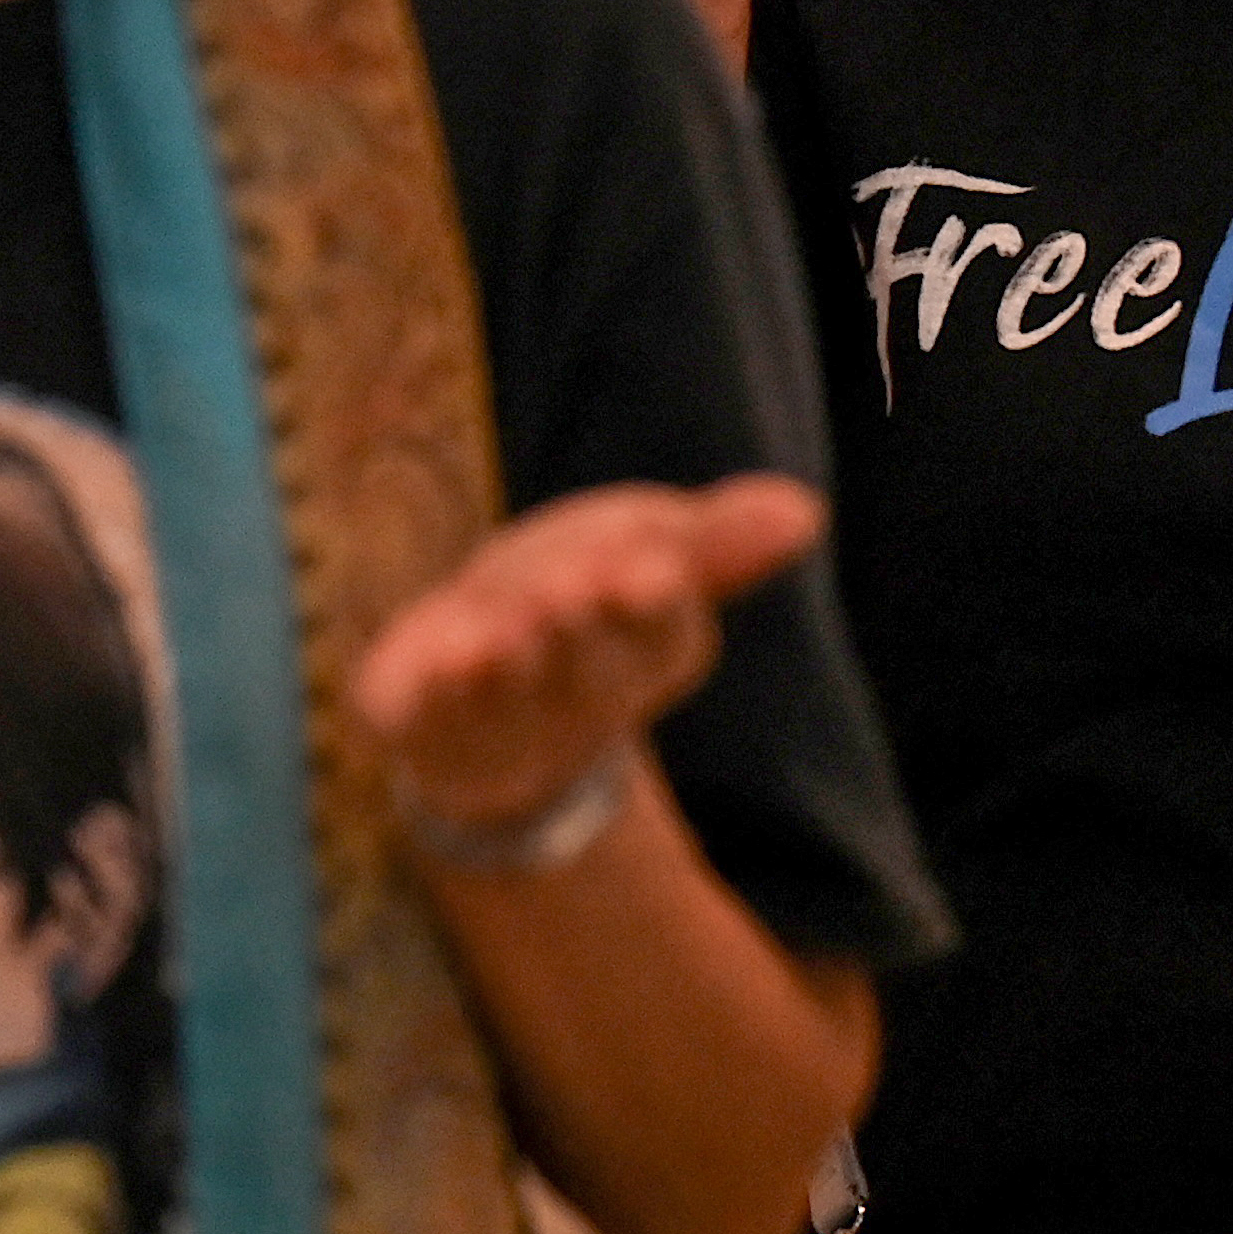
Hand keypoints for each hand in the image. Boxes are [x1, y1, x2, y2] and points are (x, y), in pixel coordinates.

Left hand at [354, 477, 823, 841]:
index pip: (662, 625)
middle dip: (581, 625)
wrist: (482, 678)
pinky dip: (433, 685)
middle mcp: (581, 693)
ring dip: (506, 660)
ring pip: (509, 688)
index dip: (652, 598)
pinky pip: (427, 710)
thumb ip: (721, 539)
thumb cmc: (588, 591)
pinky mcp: (425, 722)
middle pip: (588, 663)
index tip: (652, 570)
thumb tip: (807, 511)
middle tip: (576, 588)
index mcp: (651, 644)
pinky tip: (438, 655)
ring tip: (497, 633)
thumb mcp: (656, 550)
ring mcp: (503, 715)